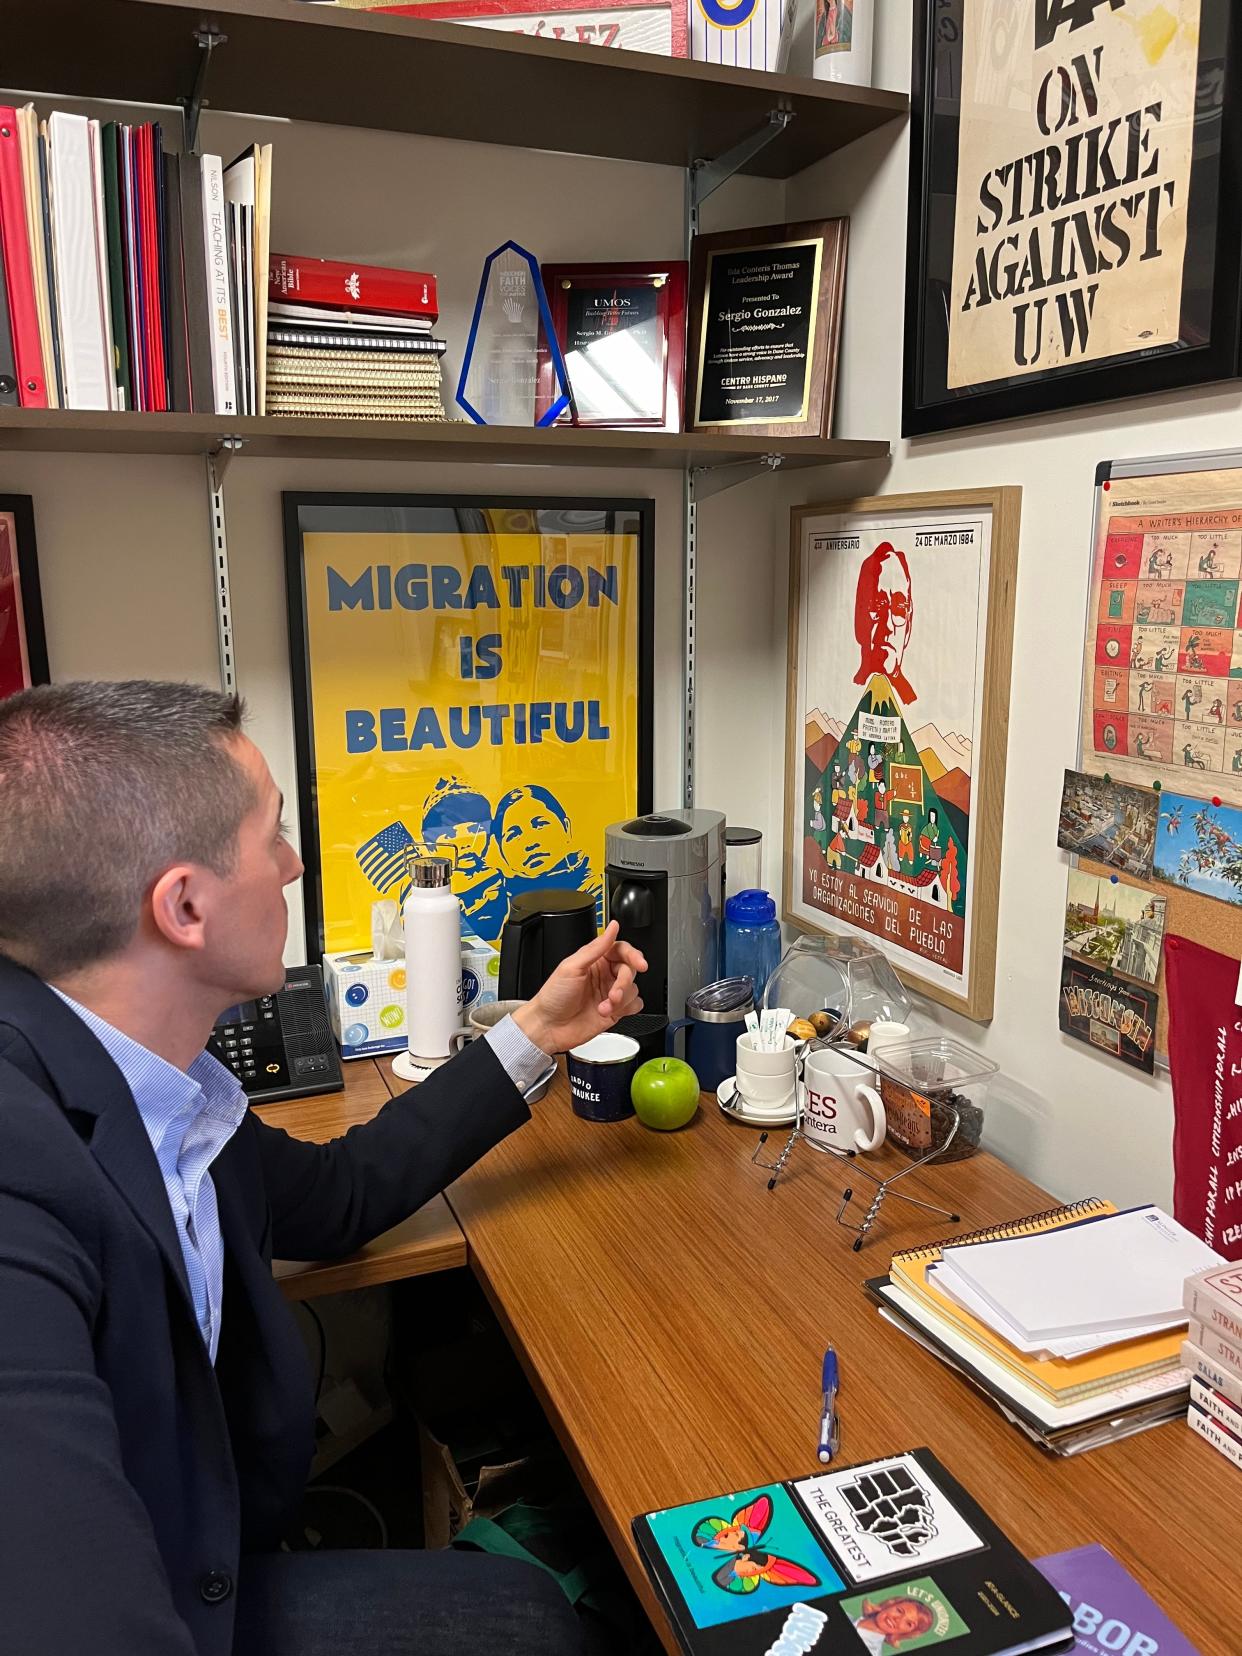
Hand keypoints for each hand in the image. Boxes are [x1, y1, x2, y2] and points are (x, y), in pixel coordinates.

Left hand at [512, 921, 646, 1054]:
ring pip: (633, 989)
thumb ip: (596, 947)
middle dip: (624, 983)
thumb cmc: (553, 997)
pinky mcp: (615, 1011)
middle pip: (630, 970)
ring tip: (604, 1006)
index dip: (633, 955)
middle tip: (614, 993)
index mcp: (595, 960)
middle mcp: (604, 975)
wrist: (548, 1027)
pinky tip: (609, 1011)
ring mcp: (610, 993)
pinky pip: (634, 1005)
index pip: (621, 950)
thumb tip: (612, 927)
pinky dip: (627, 1008)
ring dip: (622, 999)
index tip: (640, 963)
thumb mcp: (572, 967)